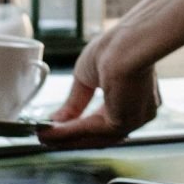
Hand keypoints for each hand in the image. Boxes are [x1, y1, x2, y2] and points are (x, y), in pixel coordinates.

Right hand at [38, 28, 158, 147]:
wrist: (126, 44)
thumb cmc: (115, 47)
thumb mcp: (86, 78)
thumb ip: (74, 103)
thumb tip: (56, 122)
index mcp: (136, 97)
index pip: (106, 119)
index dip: (80, 126)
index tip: (58, 129)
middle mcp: (139, 111)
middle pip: (100, 134)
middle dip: (71, 137)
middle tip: (47, 138)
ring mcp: (133, 119)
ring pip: (94, 135)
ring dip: (66, 137)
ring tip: (44, 137)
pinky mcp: (123, 122)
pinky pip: (91, 131)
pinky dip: (69, 132)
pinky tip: (51, 132)